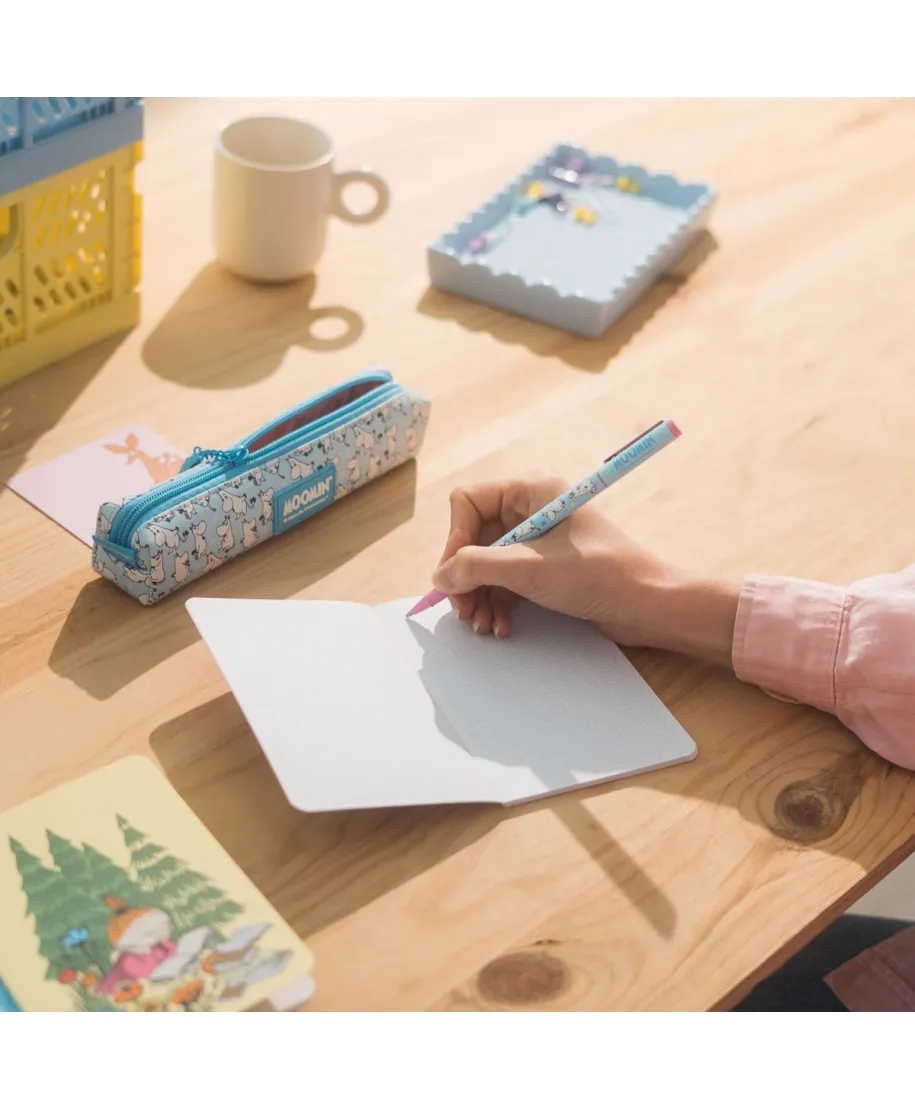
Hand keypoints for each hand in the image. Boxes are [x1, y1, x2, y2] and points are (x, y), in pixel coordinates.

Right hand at [432, 472, 739, 666]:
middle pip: (474, 537)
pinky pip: (506, 580)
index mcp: (530, 489)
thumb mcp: (527, 569)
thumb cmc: (599, 575)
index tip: (453, 577)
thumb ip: (475, 568)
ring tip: (482, 625)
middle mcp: (532, 508)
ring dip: (479, 596)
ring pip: (487, 563)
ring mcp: (539, 539)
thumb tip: (439, 577)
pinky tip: (500, 625)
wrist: (649, 605)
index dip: (455, 540)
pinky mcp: (547, 566)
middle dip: (465, 577)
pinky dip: (498, 602)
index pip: (468, 503)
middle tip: (462, 611)